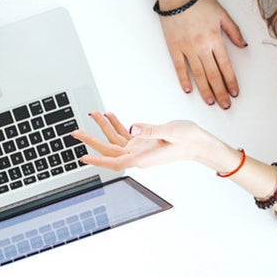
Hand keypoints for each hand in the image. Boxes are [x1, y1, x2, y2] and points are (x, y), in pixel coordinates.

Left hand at [73, 112, 215, 170]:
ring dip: (103, 127)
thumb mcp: (171, 132)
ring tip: (93, 114)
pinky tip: (109, 116)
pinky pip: (124, 135)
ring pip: (115, 140)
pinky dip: (116, 125)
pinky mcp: (143, 142)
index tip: (83, 157)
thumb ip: (151, 130)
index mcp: (143, 158)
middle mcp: (137, 155)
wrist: (200, 143)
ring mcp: (139, 148)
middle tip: (76, 132)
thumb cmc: (189, 140)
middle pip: (109, 150)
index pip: (115, 162)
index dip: (98, 160)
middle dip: (92, 140)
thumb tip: (132, 128)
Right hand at [156, 0, 245, 108]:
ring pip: (198, 74)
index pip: (226, 66)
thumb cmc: (199, 1)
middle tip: (225, 105)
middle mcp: (201, 47)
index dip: (231, 81)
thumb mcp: (222, 13)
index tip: (234, 93)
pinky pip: (180, 67)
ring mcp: (187, 48)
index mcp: (215, 39)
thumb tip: (242, 45)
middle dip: (220, 92)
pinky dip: (184, 79)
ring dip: (205, 90)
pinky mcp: (174, 47)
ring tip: (210, 101)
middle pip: (213, 74)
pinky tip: (189, 89)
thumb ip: (233, 31)